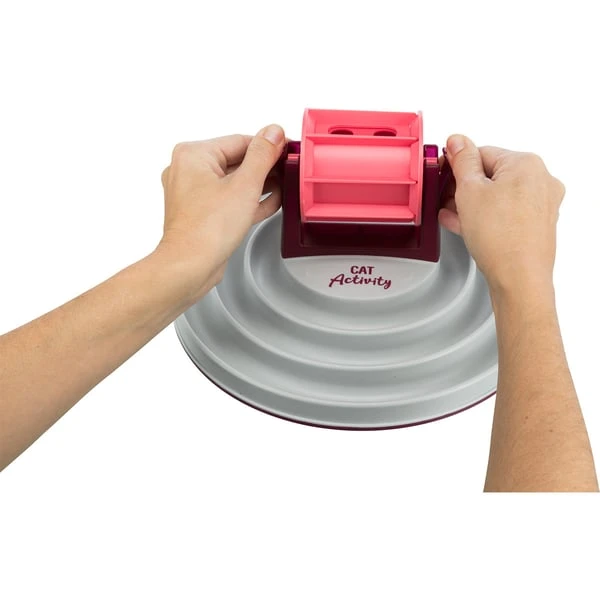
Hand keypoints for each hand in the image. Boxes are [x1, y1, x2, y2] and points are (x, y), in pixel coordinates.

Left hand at [156, 125, 285, 299]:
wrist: (190, 266)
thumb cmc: (206, 230)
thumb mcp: (245, 185)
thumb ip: (262, 155)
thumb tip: (273, 133)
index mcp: (193, 155)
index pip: (240, 141)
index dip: (268, 146)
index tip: (285, 150)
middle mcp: (188, 171)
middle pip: (236, 160)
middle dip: (264, 167)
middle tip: (286, 168)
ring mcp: (193, 193)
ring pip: (233, 181)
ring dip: (259, 184)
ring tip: (282, 184)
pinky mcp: (200, 212)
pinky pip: (228, 199)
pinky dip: (247, 200)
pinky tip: (268, 202)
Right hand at [439, 135, 564, 293]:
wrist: (518, 278)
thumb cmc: (502, 238)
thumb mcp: (469, 191)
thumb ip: (462, 161)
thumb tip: (458, 142)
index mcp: (527, 164)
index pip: (482, 152)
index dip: (456, 164)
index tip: (442, 173)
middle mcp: (540, 181)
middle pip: (491, 174)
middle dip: (464, 186)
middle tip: (444, 195)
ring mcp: (540, 205)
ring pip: (497, 196)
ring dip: (471, 203)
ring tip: (450, 212)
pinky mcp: (535, 225)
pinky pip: (504, 213)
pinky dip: (484, 216)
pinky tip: (465, 224)